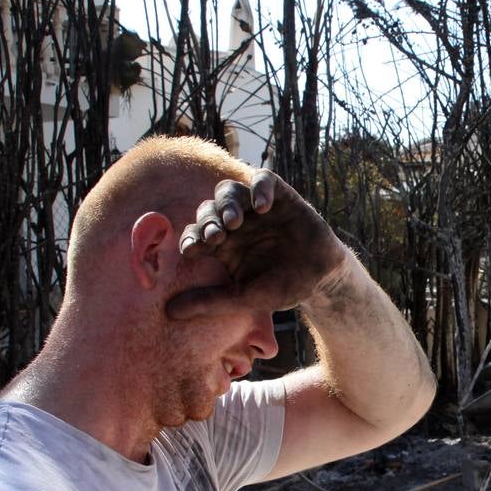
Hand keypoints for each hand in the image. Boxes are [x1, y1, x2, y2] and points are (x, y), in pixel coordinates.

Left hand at [169, 169, 349, 317]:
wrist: (321, 279)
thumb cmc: (282, 288)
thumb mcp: (244, 298)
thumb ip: (209, 302)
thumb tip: (169, 312)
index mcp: (223, 245)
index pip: (195, 233)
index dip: (191, 237)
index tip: (194, 250)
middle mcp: (236, 223)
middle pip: (208, 208)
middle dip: (209, 220)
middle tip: (217, 236)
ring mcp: (256, 208)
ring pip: (229, 190)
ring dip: (228, 203)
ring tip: (235, 221)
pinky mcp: (281, 196)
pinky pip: (264, 179)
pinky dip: (259, 187)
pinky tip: (262, 206)